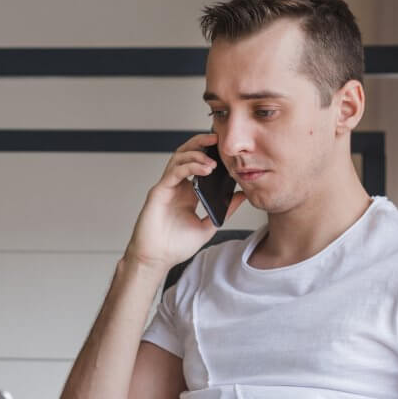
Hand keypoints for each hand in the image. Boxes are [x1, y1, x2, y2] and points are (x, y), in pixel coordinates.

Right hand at [124, 133, 245, 272]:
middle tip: (217, 138)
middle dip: (201, 143)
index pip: (198, 165)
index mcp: (187, 193)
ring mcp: (166, 187)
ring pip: (179, 158)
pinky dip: (189, 166)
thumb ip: (224, 210)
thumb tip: (241, 196)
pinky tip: (204, 168)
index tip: (227, 150)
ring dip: (196, 153)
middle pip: (187, 155)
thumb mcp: (208, 226)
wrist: (156, 260)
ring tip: (213, 158)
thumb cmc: (175, 246)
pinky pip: (174, 172)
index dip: (210, 154)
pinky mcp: (159, 192)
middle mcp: (176, 186)